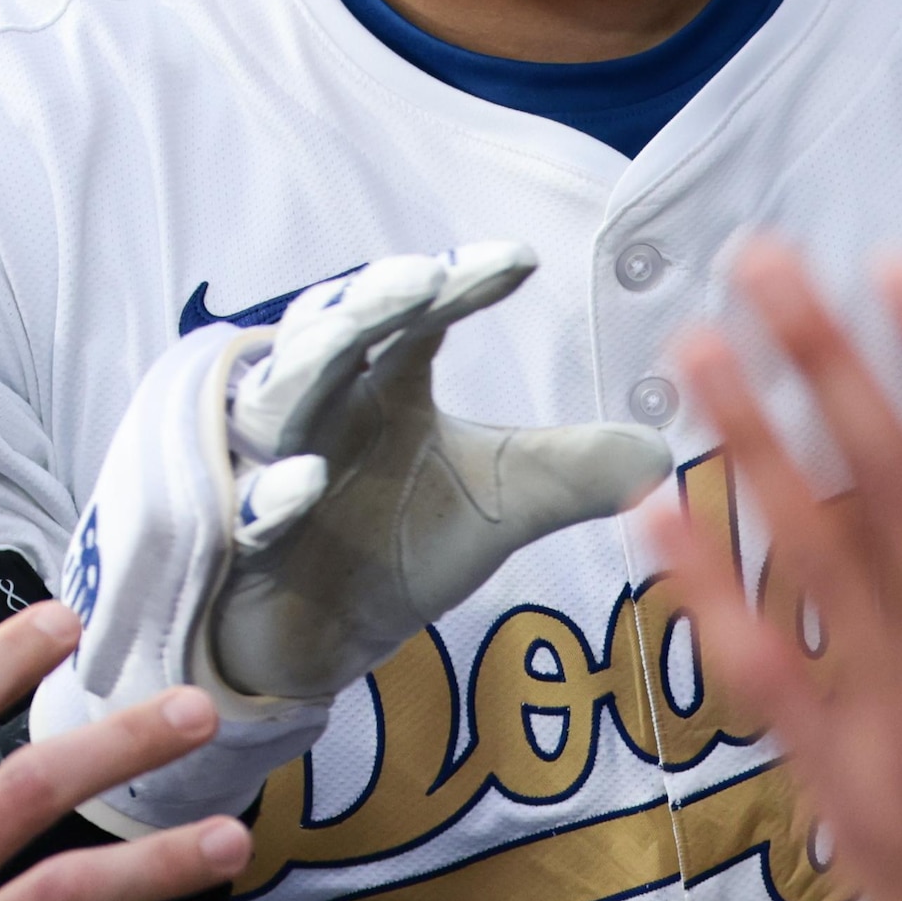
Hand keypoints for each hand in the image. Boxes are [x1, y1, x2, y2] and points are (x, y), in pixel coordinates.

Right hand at [32, 246, 666, 827]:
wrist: (319, 639)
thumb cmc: (395, 544)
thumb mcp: (498, 509)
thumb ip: (569, 475)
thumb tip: (660, 452)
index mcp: (381, 384)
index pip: (417, 316)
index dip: (460, 284)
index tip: (518, 261)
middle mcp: (321, 408)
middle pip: (333, 334)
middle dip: (372, 300)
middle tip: (420, 277)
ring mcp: (271, 464)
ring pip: (276, 399)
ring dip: (309, 364)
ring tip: (352, 332)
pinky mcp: (241, 535)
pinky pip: (250, 506)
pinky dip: (273, 492)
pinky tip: (306, 481)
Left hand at [644, 241, 901, 900]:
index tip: (894, 269)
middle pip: (891, 485)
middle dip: (825, 363)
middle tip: (765, 263)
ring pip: (815, 561)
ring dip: (752, 444)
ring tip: (699, 349)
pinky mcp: (853, 808)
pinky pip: (762, 682)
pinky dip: (705, 596)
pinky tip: (658, 518)